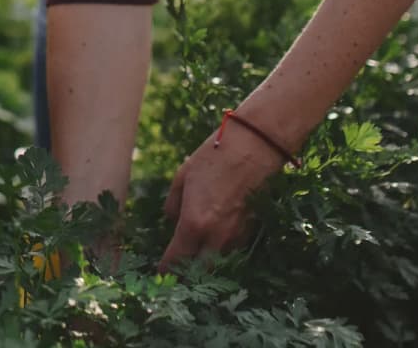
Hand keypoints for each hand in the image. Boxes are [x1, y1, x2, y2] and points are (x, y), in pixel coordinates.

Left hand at [157, 123, 285, 271]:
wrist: (256, 146)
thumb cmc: (214, 156)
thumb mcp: (183, 177)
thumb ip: (173, 205)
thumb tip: (172, 220)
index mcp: (194, 223)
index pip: (176, 260)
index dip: (166, 269)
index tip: (161, 271)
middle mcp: (216, 236)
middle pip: (199, 270)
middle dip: (187, 271)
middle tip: (179, 264)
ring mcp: (237, 235)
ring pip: (218, 260)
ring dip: (206, 258)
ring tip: (197, 246)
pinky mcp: (252, 230)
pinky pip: (233, 248)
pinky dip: (222, 246)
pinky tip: (217, 231)